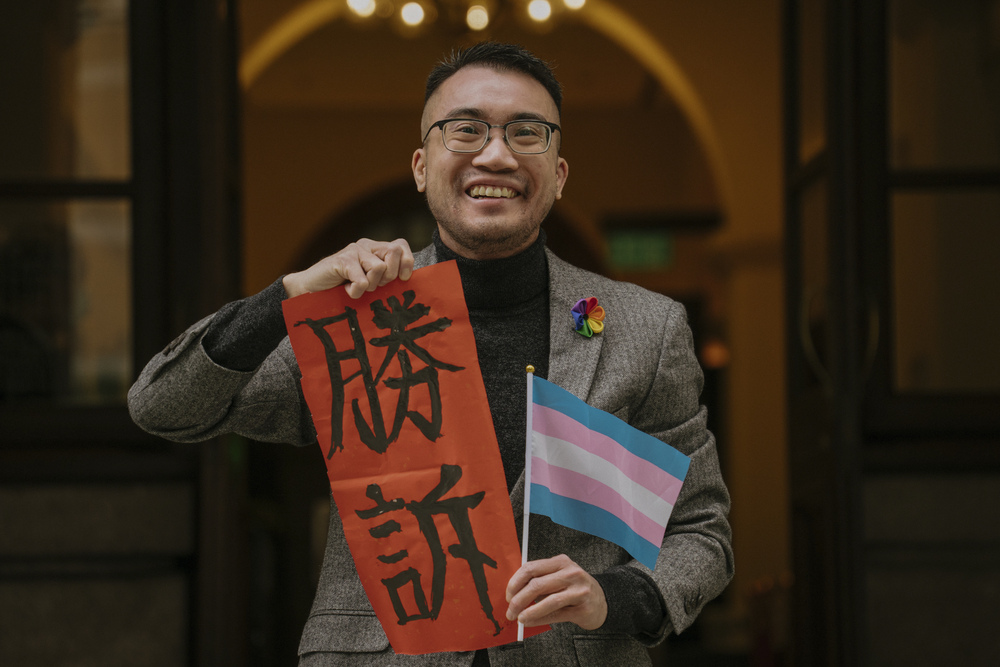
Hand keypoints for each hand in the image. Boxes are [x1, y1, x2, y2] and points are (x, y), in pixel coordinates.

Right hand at [282, 238, 413, 298]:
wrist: (310, 292)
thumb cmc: (343, 291)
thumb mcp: (371, 284)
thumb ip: (387, 278)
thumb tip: (408, 281)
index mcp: (375, 250)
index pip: (401, 246)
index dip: (406, 262)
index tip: (402, 279)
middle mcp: (366, 246)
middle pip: (394, 254)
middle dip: (388, 277)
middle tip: (372, 285)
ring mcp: (353, 251)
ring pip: (379, 268)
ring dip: (370, 286)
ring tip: (356, 288)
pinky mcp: (342, 260)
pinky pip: (362, 281)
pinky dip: (356, 292)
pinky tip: (345, 290)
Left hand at [505, 554, 607, 629]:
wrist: (602, 601)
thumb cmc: (574, 588)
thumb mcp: (558, 577)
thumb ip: (540, 580)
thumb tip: (514, 594)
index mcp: (560, 562)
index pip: (531, 568)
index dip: (515, 582)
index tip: (508, 595)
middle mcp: (571, 573)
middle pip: (537, 584)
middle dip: (518, 599)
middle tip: (510, 610)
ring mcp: (578, 590)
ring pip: (547, 600)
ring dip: (529, 611)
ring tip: (519, 618)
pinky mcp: (582, 607)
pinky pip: (556, 614)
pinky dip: (539, 619)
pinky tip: (530, 621)